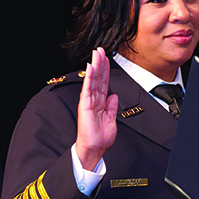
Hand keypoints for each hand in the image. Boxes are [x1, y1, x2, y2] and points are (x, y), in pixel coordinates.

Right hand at [75, 47, 117, 169]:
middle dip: (99, 63)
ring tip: (96, 54)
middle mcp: (93, 99)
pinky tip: (90, 67)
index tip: (106, 58)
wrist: (94, 148)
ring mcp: (88, 101)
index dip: (105, 70)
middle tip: (100, 50)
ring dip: (95, 66)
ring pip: (92, 80)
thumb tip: (114, 96)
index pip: (103, 82)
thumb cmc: (100, 137)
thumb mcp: (111, 119)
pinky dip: (89, 77)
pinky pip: (87, 88)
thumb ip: (112, 107)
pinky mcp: (85, 105)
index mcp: (100, 102)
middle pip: (97, 77)